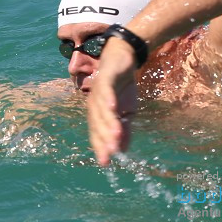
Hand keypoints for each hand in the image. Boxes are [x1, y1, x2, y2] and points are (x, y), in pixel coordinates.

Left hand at [86, 38, 138, 165]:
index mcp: (98, 114)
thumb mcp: (127, 112)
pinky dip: (108, 98)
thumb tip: (123, 151)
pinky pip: (105, 89)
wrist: (124, 59)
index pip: (97, 133)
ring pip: (101, 110)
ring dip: (108, 123)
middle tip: (110, 154)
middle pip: (97, 124)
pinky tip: (113, 107)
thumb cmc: (122, 87)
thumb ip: (124, 129)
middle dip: (103, 139)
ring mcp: (98, 91)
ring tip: (115, 136)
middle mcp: (94, 104)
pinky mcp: (104, 77)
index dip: (100, 148)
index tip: (105, 163)